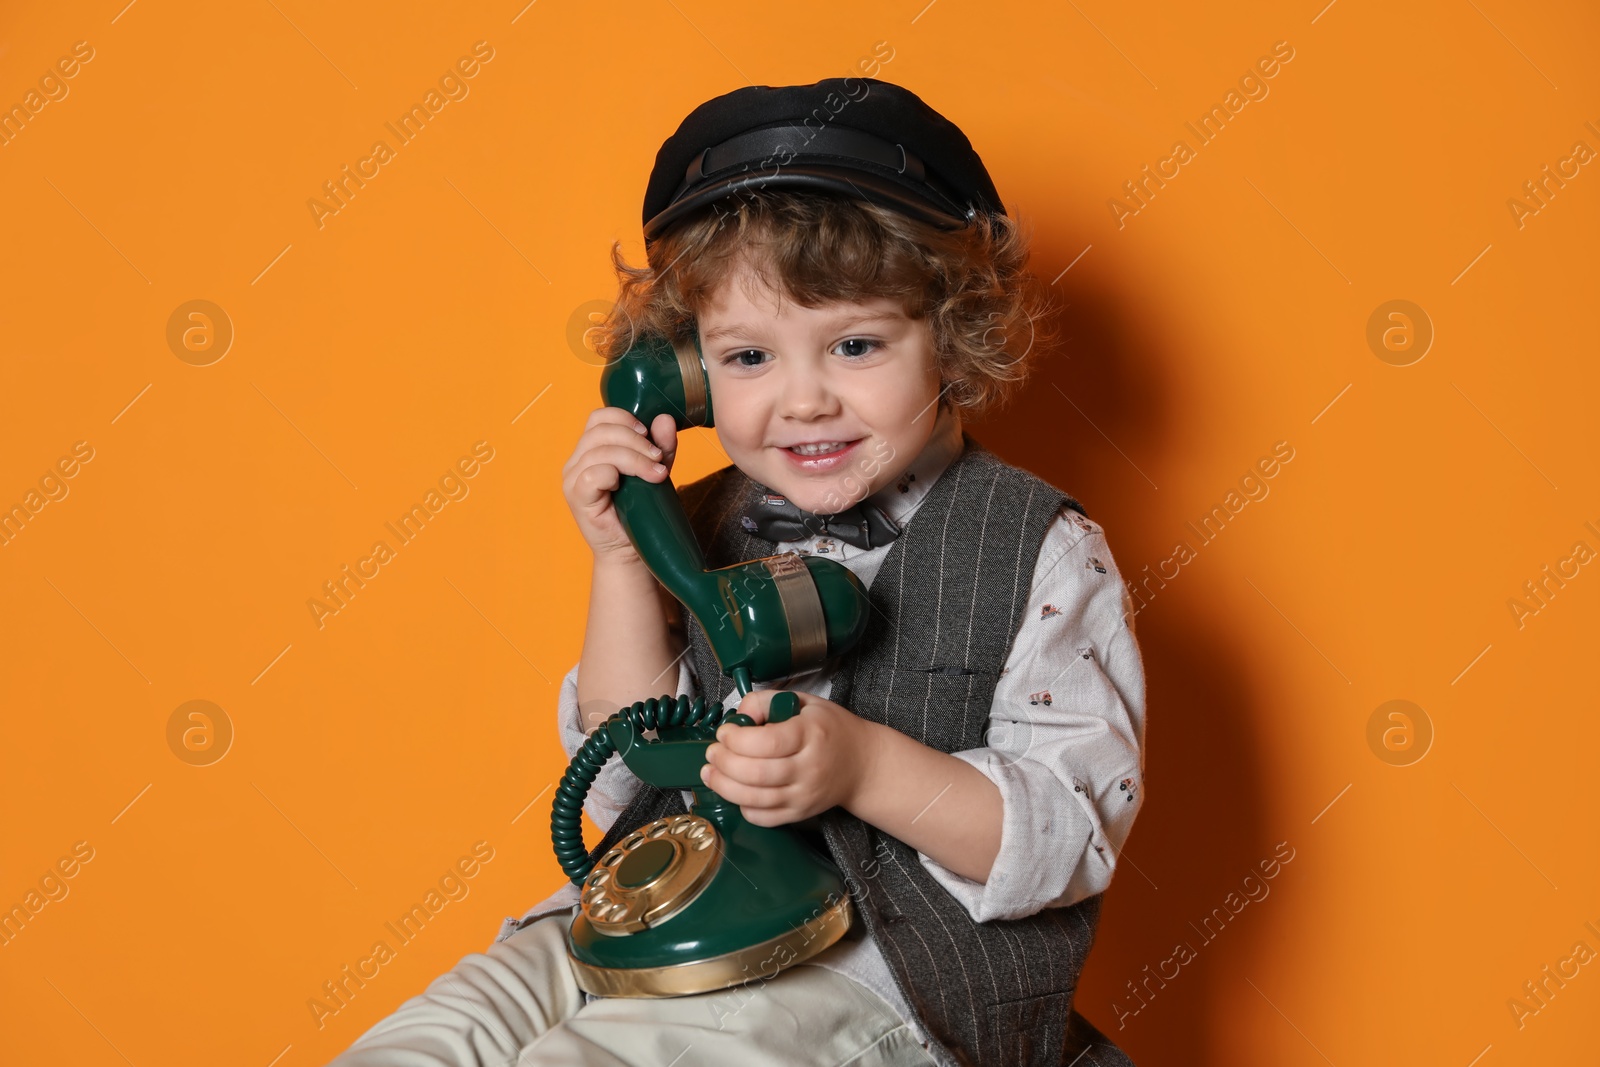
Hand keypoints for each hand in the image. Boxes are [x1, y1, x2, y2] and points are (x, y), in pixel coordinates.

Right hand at [561, 407, 678, 562]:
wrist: (632, 549)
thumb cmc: (641, 509)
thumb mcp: (655, 469)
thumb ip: (661, 444)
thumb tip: (664, 418)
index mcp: (591, 448)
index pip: (599, 417)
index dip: (624, 418)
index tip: (648, 434)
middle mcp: (577, 460)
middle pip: (601, 431)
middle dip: (635, 440)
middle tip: (658, 457)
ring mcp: (573, 478)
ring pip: (600, 451)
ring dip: (633, 459)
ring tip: (655, 474)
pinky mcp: (576, 497)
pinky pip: (591, 474)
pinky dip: (613, 474)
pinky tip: (625, 486)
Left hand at [699, 690, 874, 826]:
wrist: (861, 764)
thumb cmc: (829, 729)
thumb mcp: (804, 702)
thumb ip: (766, 701)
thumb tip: (738, 717)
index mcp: (811, 734)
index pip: (768, 742)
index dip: (737, 739)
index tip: (724, 732)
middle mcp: (809, 768)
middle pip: (757, 773)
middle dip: (724, 763)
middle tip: (712, 753)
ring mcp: (805, 795)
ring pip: (755, 800)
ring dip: (724, 787)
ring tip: (710, 773)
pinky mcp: (800, 814)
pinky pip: (764, 818)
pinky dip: (743, 807)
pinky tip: (735, 792)